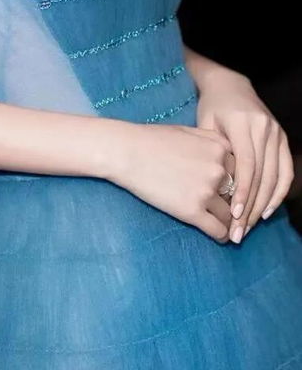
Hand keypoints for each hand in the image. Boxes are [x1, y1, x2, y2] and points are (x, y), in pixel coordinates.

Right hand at [106, 121, 235, 242]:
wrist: (127, 152)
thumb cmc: (153, 139)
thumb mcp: (189, 132)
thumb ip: (212, 143)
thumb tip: (225, 157)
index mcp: (220, 147)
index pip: (242, 171)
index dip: (237, 182)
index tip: (234, 192)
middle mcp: (219, 169)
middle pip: (239, 193)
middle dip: (235, 203)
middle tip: (234, 214)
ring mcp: (207, 191)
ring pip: (231, 214)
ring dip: (229, 221)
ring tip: (228, 227)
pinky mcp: (193, 211)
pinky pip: (218, 230)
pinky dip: (222, 236)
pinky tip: (221, 237)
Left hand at [196, 71, 294, 241]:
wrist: (229, 83)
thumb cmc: (211, 107)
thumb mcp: (204, 125)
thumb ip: (211, 153)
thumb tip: (214, 192)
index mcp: (243, 124)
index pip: (247, 165)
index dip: (242, 192)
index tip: (234, 215)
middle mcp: (264, 128)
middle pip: (262, 175)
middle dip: (250, 207)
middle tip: (238, 231)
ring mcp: (276, 133)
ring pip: (275, 177)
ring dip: (263, 205)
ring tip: (249, 226)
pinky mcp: (282, 138)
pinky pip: (286, 171)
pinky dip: (278, 193)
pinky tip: (266, 210)